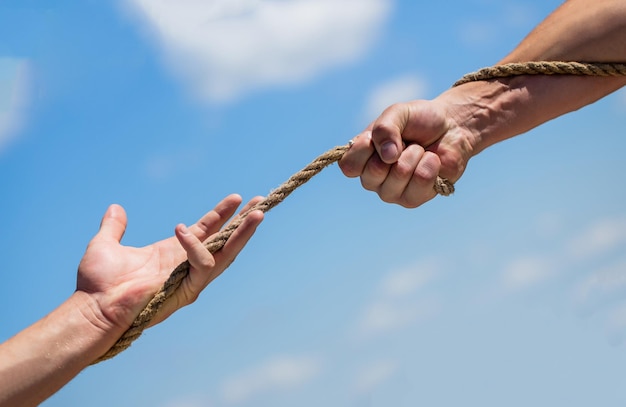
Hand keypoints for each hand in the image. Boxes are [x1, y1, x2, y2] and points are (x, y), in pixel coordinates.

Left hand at [76, 194, 263, 332]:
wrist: (93, 308)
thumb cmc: (98, 284)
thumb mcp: (106, 245)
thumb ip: (114, 227)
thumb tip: (115, 208)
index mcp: (174, 253)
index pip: (207, 230)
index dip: (222, 213)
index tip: (237, 197)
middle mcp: (187, 265)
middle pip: (225, 241)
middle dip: (243, 223)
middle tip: (260, 203)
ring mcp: (190, 278)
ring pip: (226, 254)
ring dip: (243, 233)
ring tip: (257, 213)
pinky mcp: (187, 289)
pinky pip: (202, 264)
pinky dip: (196, 247)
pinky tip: (182, 231)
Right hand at [339, 92, 476, 207]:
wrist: (452, 128)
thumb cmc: (420, 120)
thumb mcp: (398, 113)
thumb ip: (385, 128)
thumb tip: (388, 156)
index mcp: (362, 159)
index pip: (348, 166)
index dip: (364, 150)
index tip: (377, 136)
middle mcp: (373, 179)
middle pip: (372, 173)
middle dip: (396, 150)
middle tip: (406, 142)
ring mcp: (391, 192)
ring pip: (399, 175)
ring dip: (415, 154)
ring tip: (420, 150)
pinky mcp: (413, 199)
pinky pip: (420, 181)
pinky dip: (430, 163)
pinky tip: (432, 161)